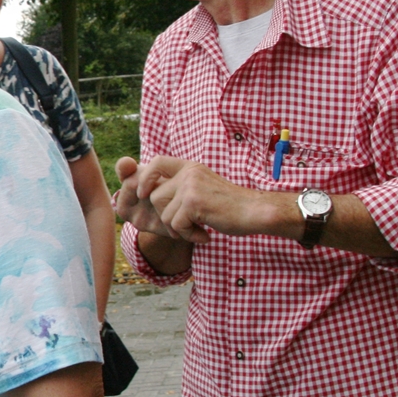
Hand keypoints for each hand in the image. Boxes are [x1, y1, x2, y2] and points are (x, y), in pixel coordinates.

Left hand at [122, 155, 277, 243]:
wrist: (254, 211)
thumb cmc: (229, 205)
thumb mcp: (203, 187)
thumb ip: (182, 186)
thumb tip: (151, 194)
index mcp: (190, 167)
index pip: (157, 161)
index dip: (146, 178)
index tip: (143, 193)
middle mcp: (189, 173)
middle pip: (155, 197)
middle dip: (166, 217)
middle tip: (186, 225)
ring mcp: (191, 186)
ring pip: (164, 214)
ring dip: (178, 229)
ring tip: (197, 229)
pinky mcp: (194, 202)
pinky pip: (176, 225)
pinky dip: (187, 235)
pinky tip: (203, 234)